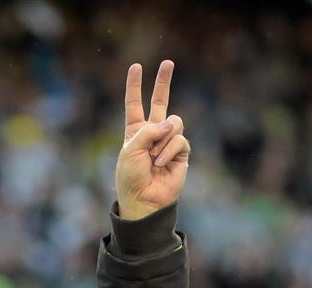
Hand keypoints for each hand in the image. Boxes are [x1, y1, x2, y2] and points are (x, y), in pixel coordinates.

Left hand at [115, 60, 189, 220]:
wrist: (144, 200)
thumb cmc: (131, 178)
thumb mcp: (131, 149)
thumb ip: (148, 130)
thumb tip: (172, 123)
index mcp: (135, 132)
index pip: (135, 104)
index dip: (135, 86)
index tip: (136, 67)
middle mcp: (152, 133)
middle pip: (160, 102)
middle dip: (164, 82)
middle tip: (168, 62)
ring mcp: (168, 142)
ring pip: (174, 122)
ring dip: (162, 139)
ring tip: (153, 158)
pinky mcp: (181, 152)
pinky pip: (179, 139)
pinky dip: (168, 150)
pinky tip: (160, 163)